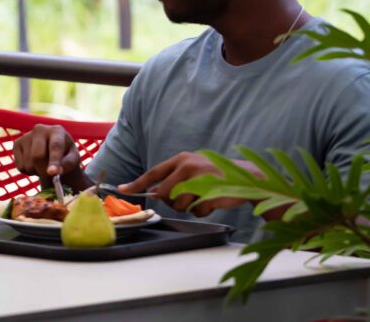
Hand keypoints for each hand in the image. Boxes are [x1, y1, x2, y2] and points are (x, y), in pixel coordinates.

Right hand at [12, 124, 82, 181]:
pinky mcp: (16, 144)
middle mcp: (40, 129)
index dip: (54, 160)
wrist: (52, 150)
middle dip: (43, 170)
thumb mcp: (73, 158)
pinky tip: (34, 164)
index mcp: (57, 130)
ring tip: (43, 166)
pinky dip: (28, 171)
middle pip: (37, 156)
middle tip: (50, 175)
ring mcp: (26, 136)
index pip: (55, 146)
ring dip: (37, 171)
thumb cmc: (65, 154)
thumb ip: (68, 164)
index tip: (52, 172)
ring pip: (28, 164)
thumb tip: (56, 171)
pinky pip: (20, 166)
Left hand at [118, 152, 247, 216]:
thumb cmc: (216, 176)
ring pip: (179, 204)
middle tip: (186, 199)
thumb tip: (154, 193)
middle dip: (172, 202)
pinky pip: (197, 211)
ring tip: (202, 198)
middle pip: (165, 194)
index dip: (137, 183)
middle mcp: (188, 166)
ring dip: (189, 207)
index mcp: (181, 160)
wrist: (248, 178)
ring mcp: (199, 179)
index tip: (122, 190)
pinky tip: (212, 202)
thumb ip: (173, 180)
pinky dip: (203, 211)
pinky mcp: (211, 192)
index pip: (153, 173)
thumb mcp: (192, 171)